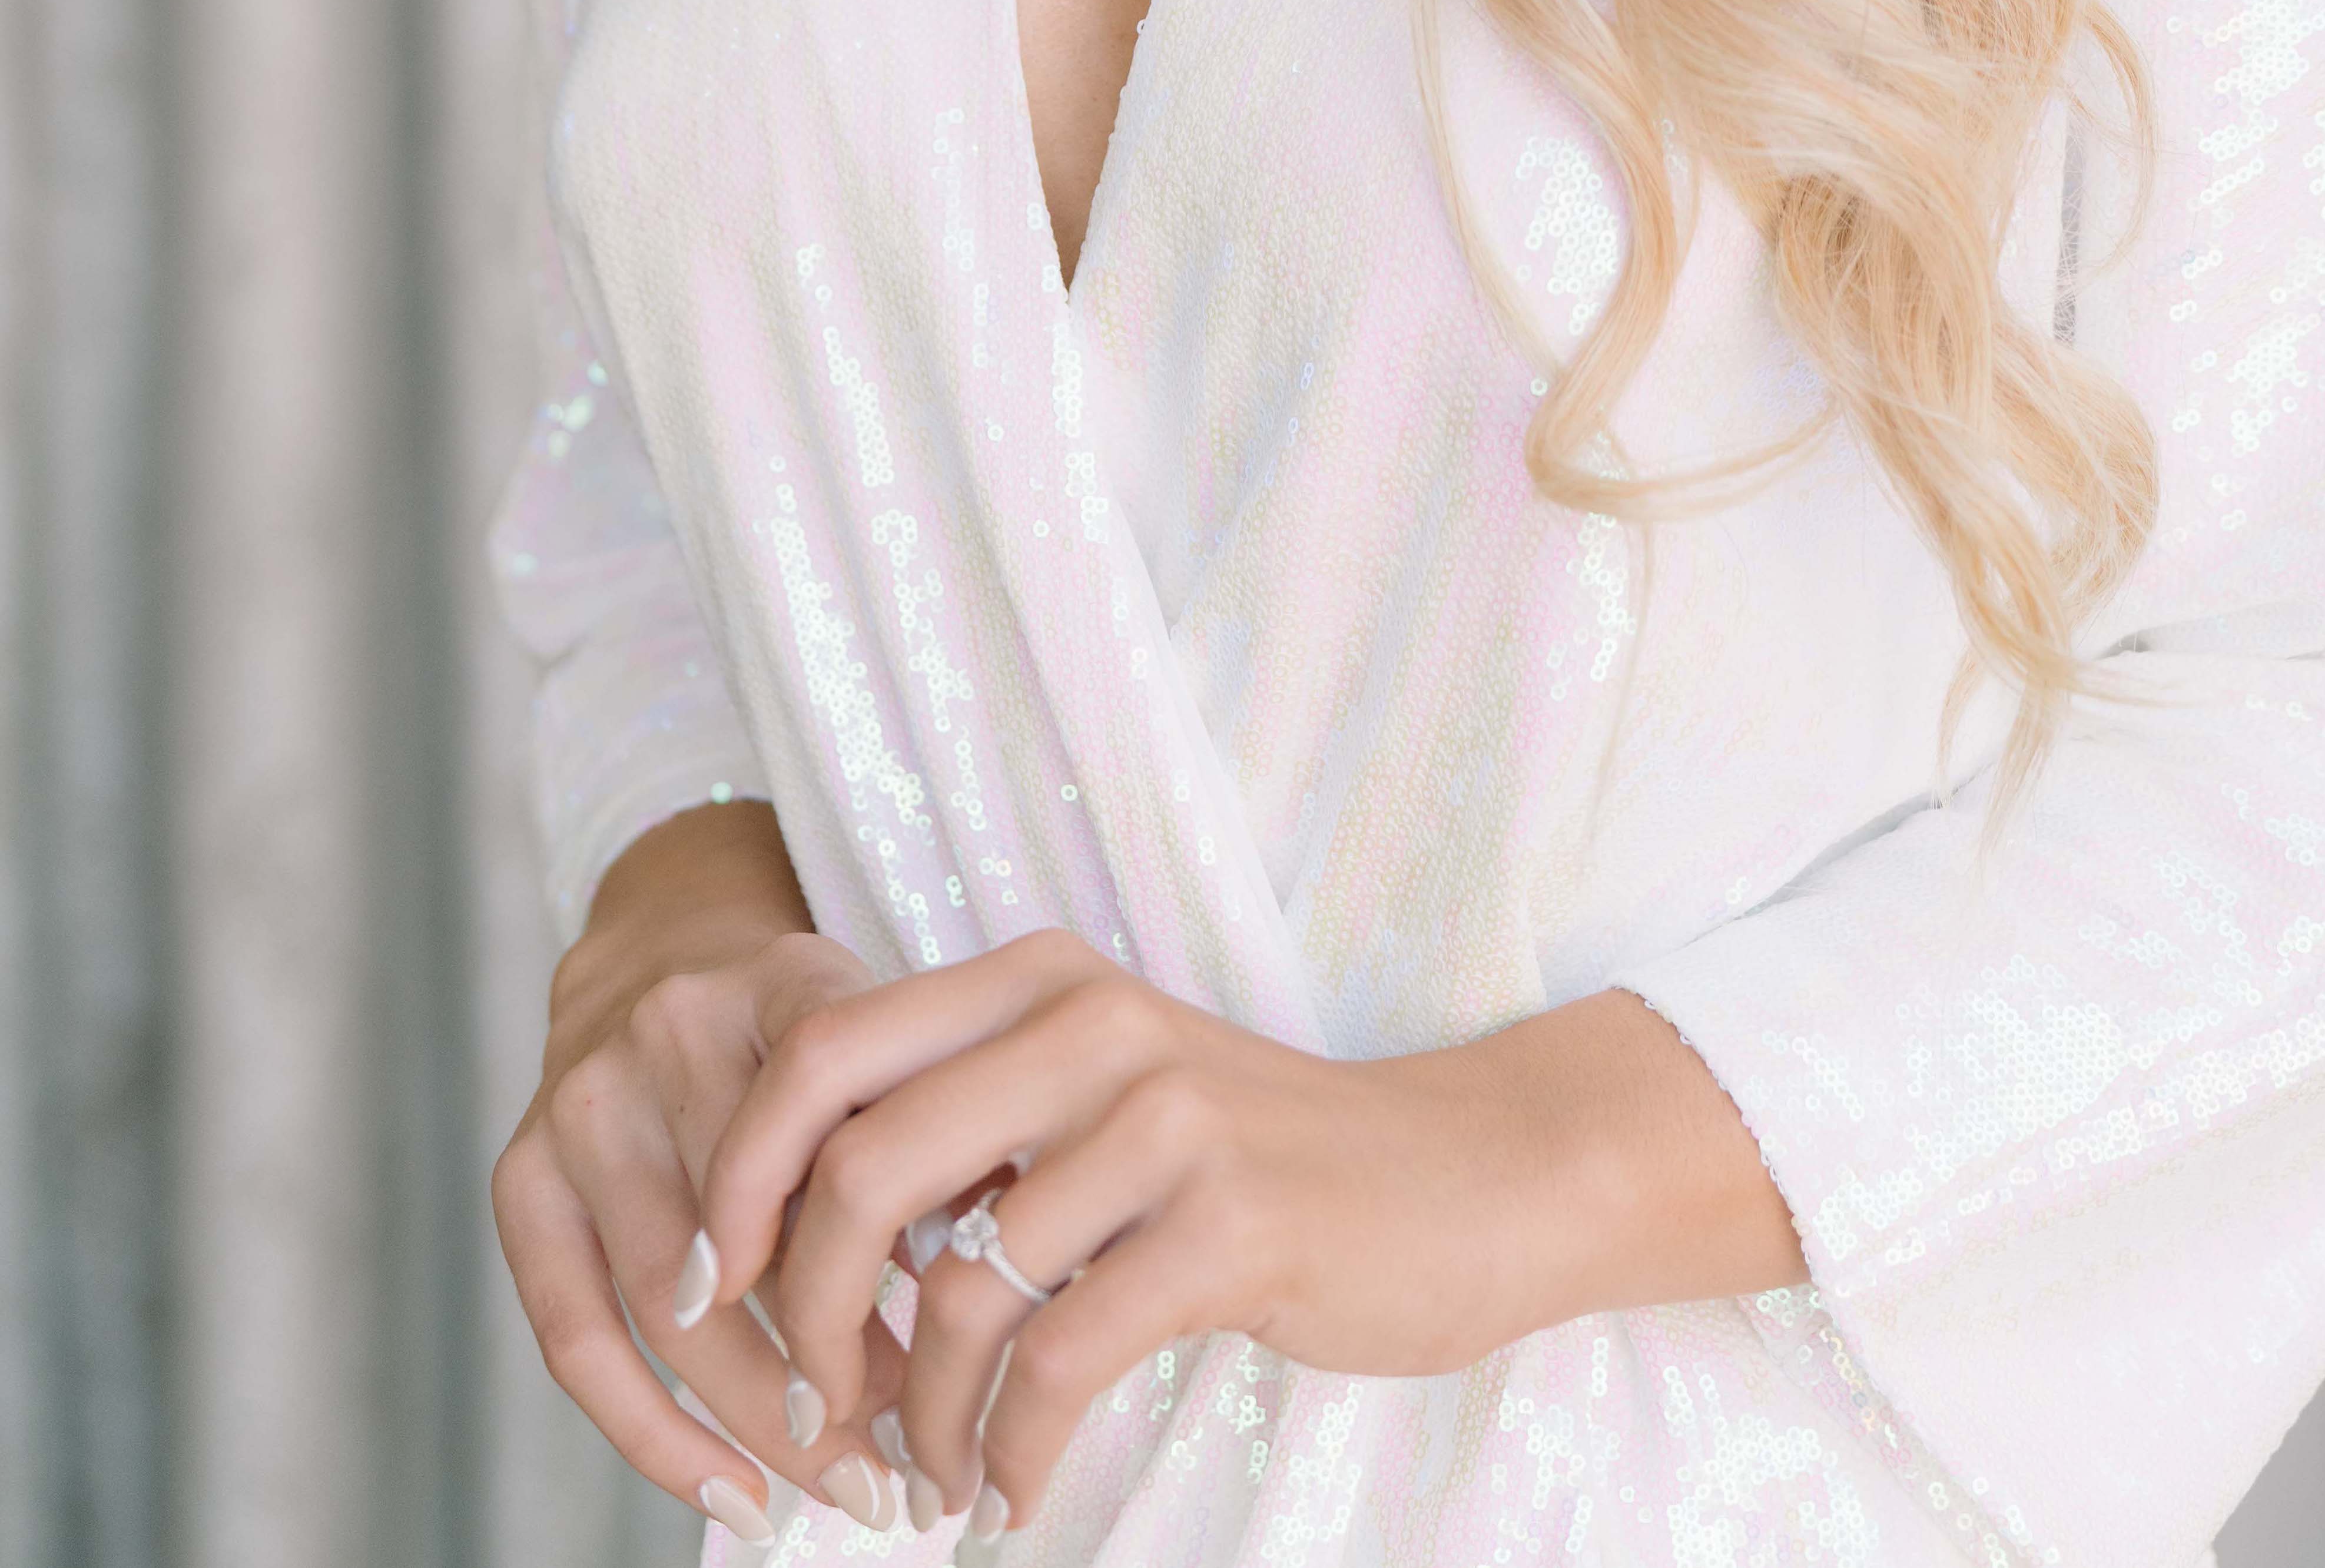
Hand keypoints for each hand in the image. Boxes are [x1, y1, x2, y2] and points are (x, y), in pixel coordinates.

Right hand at [488, 805, 907, 1541]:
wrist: (665, 944)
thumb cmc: (812, 1029)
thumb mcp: (891, 1037)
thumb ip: (935, 1135)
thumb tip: (993, 1284)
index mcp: (782, 980)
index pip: (835, 1123)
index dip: (887, 1254)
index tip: (951, 1357)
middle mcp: (669, 1028)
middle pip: (751, 1237)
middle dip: (831, 1370)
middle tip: (907, 1459)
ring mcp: (583, 1102)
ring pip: (670, 1303)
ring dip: (760, 1418)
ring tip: (843, 1484)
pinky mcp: (522, 1175)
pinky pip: (576, 1336)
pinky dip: (655, 1435)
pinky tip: (732, 1493)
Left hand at [693, 930, 1803, 1537]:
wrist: (1464, 1177)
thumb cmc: (1260, 1157)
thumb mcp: (1103, 1098)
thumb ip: (973, 1125)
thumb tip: (801, 1230)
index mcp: (1041, 979)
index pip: (822, 1051)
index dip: (738, 1176)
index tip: (710, 1287)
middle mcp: (1093, 1021)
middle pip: (861, 1168)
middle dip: (809, 1319)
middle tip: (818, 1417)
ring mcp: (1166, 1118)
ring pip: (960, 1285)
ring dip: (921, 1415)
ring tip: (929, 1478)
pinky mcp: (1229, 1224)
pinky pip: (1061, 1356)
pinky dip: (1013, 1453)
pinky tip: (1012, 1495)